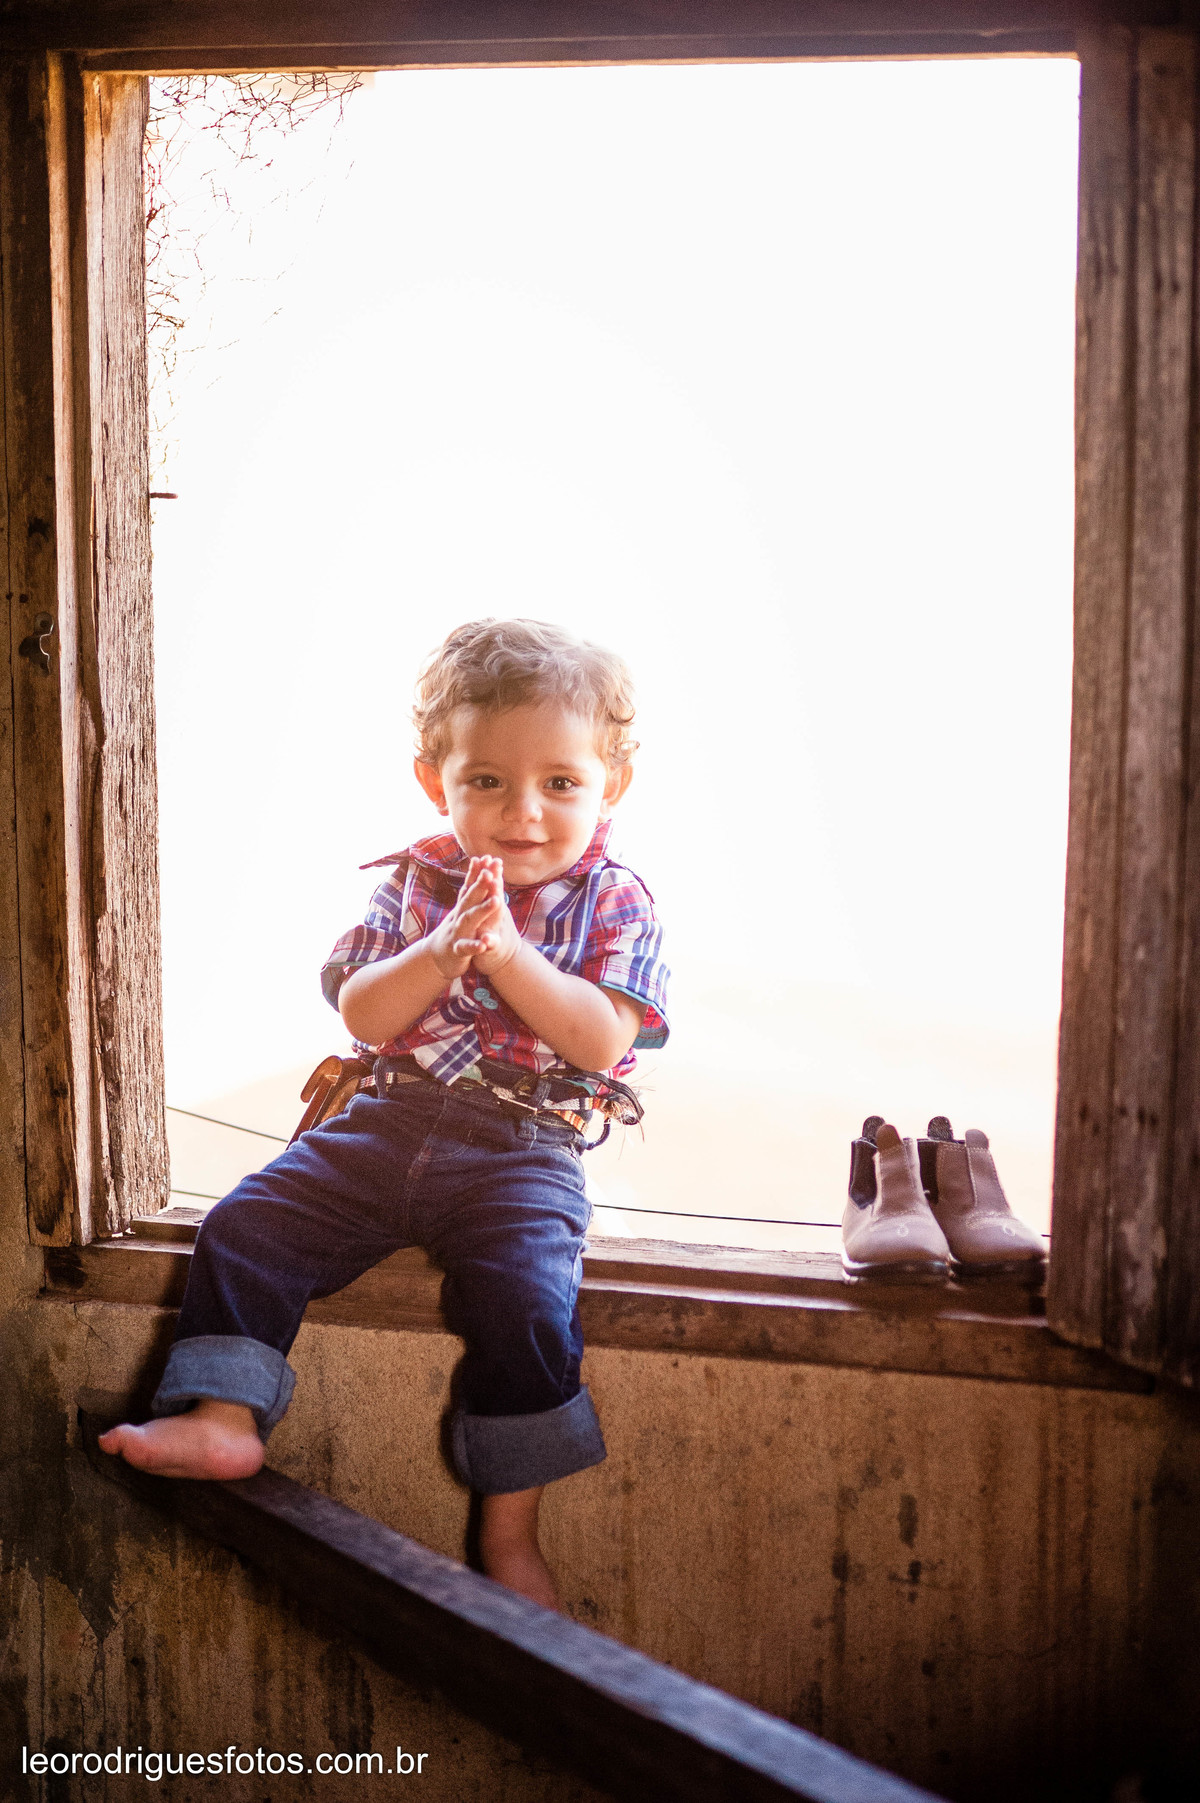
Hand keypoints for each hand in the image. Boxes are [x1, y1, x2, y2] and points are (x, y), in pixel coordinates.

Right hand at [425, 857, 519, 979]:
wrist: (434, 957)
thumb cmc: (454, 931)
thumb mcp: (462, 911)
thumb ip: (471, 892)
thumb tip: (478, 867)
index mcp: (463, 907)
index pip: (470, 886)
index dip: (478, 872)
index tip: (488, 857)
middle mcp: (459, 916)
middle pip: (470, 898)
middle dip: (480, 885)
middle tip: (491, 872)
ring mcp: (457, 933)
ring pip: (469, 920)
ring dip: (482, 910)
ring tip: (496, 901)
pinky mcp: (457, 951)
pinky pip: (465, 948)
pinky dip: (474, 946)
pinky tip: (484, 944)